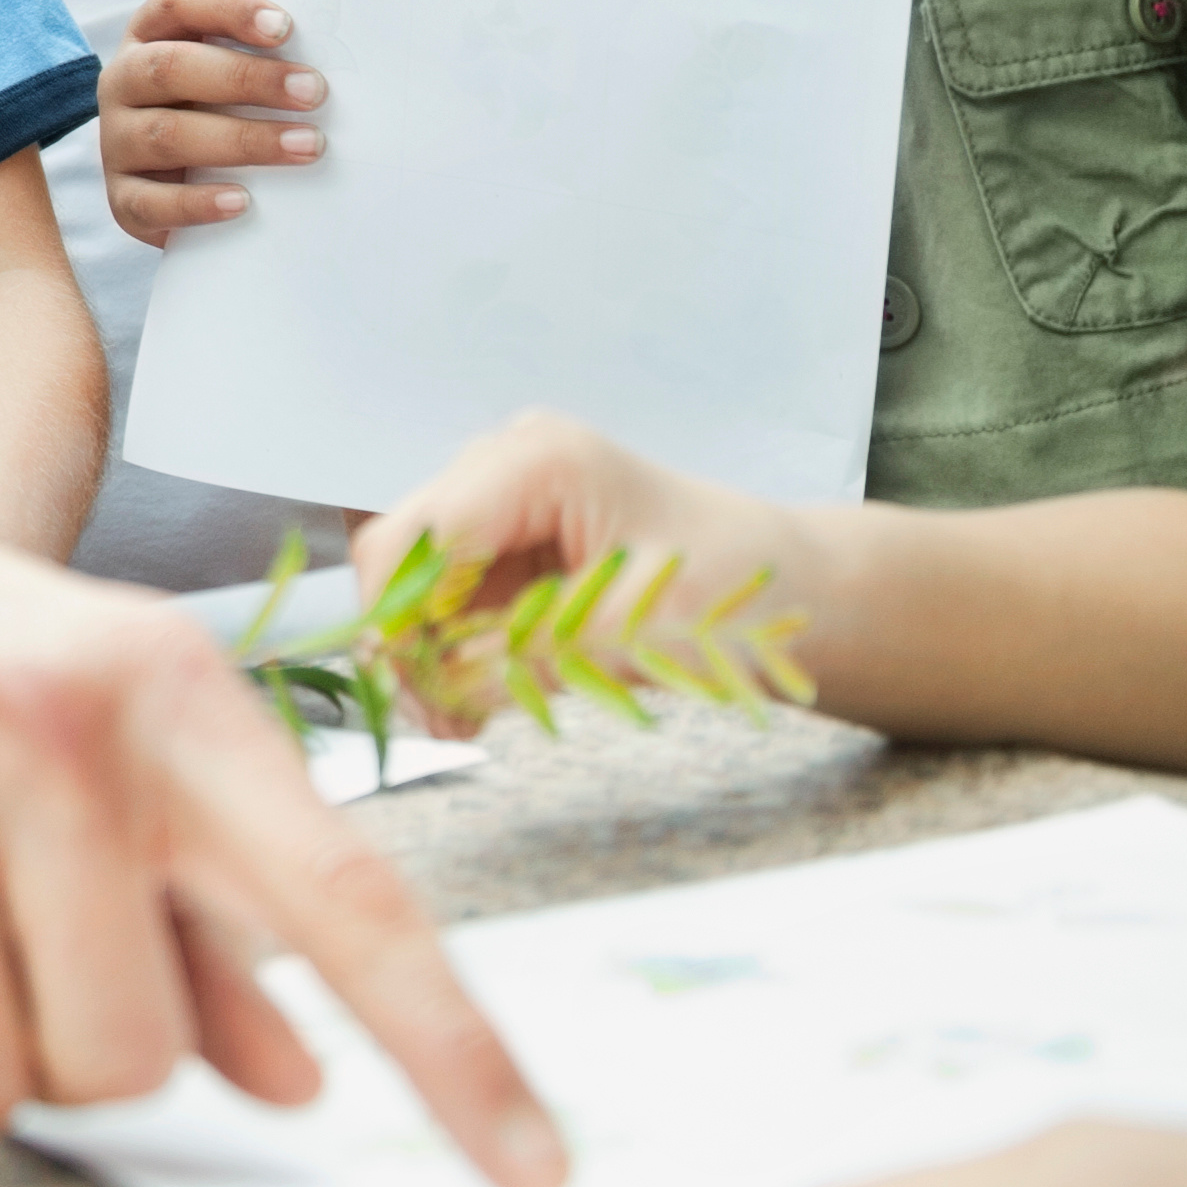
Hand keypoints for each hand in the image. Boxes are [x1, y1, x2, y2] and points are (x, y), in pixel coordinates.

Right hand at [0, 458, 563, 1186]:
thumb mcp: (90, 728)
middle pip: (127, 1054)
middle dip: (69, 1052)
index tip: (539, 1178)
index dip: (452, 1051)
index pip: (345, 898)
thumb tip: (302, 1077)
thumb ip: (201, 910)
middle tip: (7, 947)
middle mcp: (47, 721)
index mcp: (167, 691)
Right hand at [101, 0, 323, 246]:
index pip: (176, 3)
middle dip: (246, 78)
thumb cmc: (218, 109)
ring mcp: (116, 142)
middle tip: (313, 92)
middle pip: (170, 68)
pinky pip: (151, 202)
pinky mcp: (122, 199)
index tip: (286, 28)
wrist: (172, 181)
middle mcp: (122, 82)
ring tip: (306, 146)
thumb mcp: (227, 71)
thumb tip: (337, 52)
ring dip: (242, 140)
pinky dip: (198, 202)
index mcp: (149, 36)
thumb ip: (262, 53)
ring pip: (167, 135)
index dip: (228, 10)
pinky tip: (244, 200)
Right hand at [355, 411, 805, 736]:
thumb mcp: (630, 633)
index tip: (414, 698)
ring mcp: (504, 497)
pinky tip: (477, 698)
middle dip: (410, 640)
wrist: (792, 589)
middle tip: (443, 724)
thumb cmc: (735, 595)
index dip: (394, 618)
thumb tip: (437, 690)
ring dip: (430, 652)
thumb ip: (525, 654)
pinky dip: (457, 647)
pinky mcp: (510, 536)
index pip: (414, 535)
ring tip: (462, 722)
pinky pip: (454, 593)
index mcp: (537, 462)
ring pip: (420, 578)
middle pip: (405, 553)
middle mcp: (504, 462)